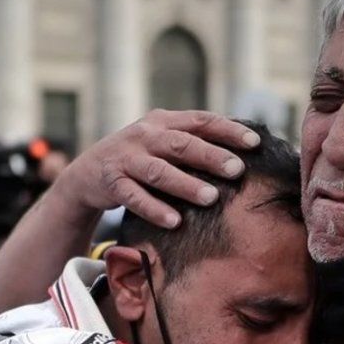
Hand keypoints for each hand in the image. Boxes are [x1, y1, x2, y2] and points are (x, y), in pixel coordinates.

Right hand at [60, 110, 261, 227]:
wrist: (88, 172)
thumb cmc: (140, 158)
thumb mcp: (164, 142)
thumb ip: (194, 142)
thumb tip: (246, 153)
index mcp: (163, 122)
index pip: (201, 121)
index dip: (228, 130)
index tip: (255, 142)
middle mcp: (144, 136)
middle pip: (182, 144)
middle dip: (211, 156)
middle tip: (237, 170)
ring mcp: (126, 158)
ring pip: (159, 171)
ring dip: (185, 185)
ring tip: (211, 198)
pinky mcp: (112, 183)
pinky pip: (134, 197)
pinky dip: (155, 209)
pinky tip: (175, 222)